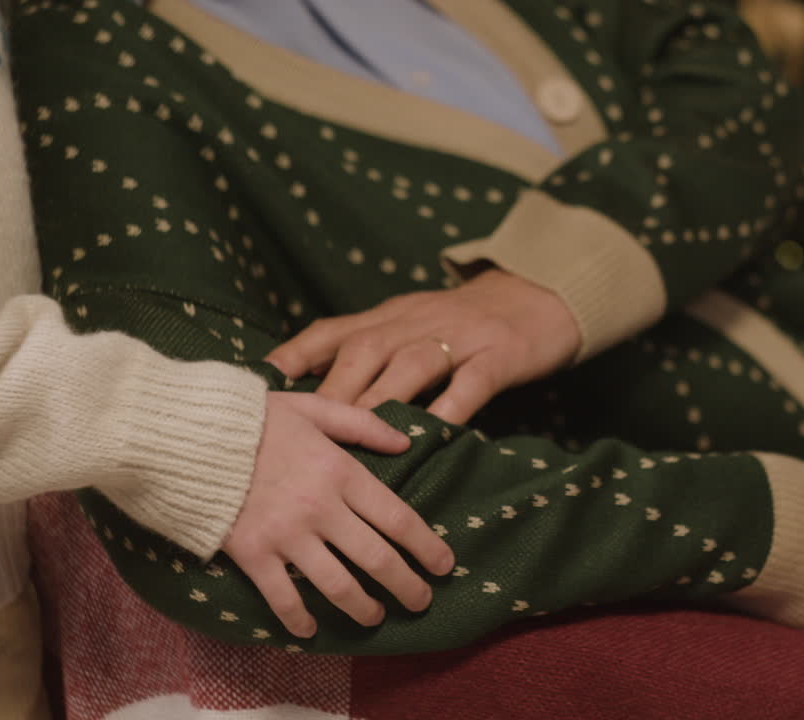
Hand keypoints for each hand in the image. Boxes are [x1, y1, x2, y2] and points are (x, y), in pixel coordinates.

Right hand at [222, 392, 454, 638]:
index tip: (444, 566)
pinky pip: (283, 598)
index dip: (427, 547)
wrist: (189, 434)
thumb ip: (361, 425)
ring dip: (363, 608)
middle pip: (377, 559)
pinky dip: (300, 619)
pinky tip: (310, 630)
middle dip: (407, 586)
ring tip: (375, 616)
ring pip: (338, 586)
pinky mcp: (252, 554)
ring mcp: (286, 534)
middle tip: (421, 602)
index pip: (398, 518)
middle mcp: (321, 508)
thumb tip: (405, 442)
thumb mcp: (312, 408)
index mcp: (340, 471)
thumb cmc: (252, 419)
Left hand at [266, 269, 579, 423]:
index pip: (333, 332)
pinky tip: (433, 435)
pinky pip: (470, 383)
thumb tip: (309, 390)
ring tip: (356, 439)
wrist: (540, 294)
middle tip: (303, 432)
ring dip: (380, 401)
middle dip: (330, 390)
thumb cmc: (464, 322)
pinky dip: (449, 408)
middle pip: (364, 351)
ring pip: (411, 366)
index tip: (263, 385)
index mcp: (389, 317)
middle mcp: (416, 323)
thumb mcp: (409, 325)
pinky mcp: (499, 355)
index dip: (295, 355)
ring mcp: (459, 338)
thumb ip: (366, 350)